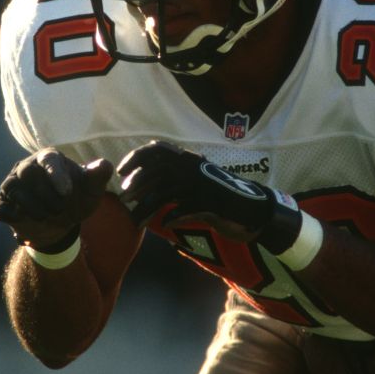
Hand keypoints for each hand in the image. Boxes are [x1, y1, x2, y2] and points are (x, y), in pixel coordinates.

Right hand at [0, 149, 113, 250]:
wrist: (62, 222)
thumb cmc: (77, 198)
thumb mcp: (91, 190)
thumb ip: (97, 176)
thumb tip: (104, 165)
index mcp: (49, 158)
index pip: (48, 159)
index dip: (56, 175)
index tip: (67, 192)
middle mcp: (27, 167)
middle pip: (27, 172)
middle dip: (45, 193)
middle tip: (60, 209)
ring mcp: (13, 185)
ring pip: (12, 189)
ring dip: (31, 206)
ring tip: (46, 216)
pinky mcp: (4, 204)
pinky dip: (6, 212)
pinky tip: (19, 219)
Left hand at [117, 140, 300, 252]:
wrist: (252, 211)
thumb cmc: (219, 198)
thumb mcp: (196, 182)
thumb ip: (173, 179)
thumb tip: (141, 184)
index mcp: (190, 159)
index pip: (158, 148)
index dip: (137, 157)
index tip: (122, 171)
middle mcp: (195, 168)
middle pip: (158, 169)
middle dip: (138, 182)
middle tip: (125, 196)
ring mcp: (203, 185)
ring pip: (166, 192)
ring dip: (147, 204)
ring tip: (136, 216)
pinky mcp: (211, 203)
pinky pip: (183, 209)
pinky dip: (171, 217)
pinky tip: (164, 224)